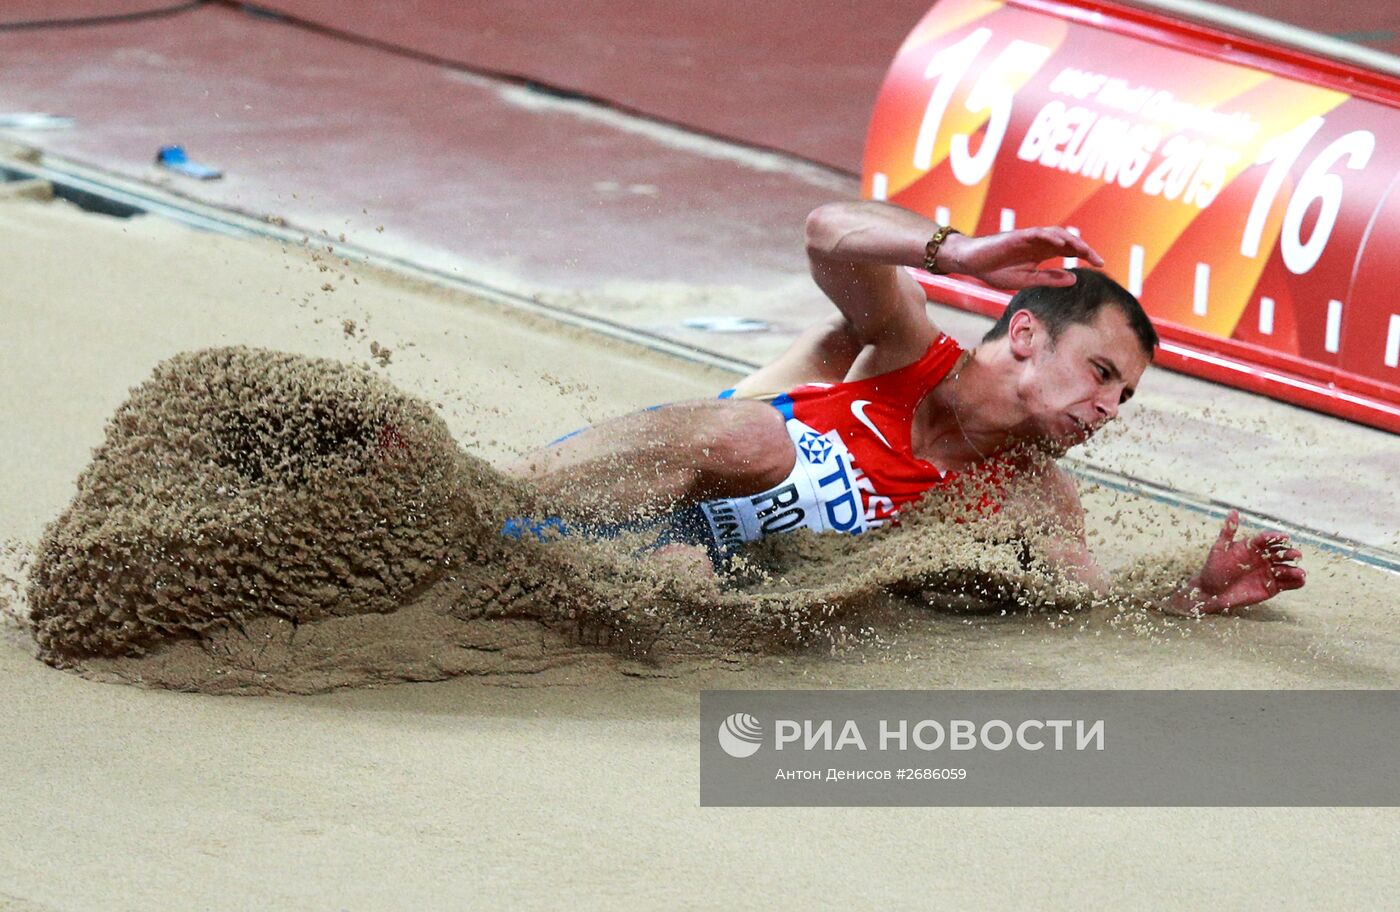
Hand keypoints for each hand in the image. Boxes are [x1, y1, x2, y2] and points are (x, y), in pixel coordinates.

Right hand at [941, 227, 1104, 289]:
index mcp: (1041, 253)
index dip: (1085, 255)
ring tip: (1084, 251)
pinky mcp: (1017, 236)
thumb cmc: (995, 270)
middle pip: (1067, 241)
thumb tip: (1074, 279)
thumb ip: (1049, 279)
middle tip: (1098, 260)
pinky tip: (1060, 244)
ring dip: (1071, 241)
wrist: (971, 262)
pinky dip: (1049, 237)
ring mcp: (1029, 238)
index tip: (1099, 264)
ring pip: (1056, 234)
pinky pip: (1037, 233)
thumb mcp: (1027, 280)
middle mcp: (1039, 243)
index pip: (1068, 250)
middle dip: (1084, 249)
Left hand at [1186, 511, 1305, 613]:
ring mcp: (1269, 572)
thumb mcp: (1220, 548)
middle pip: (1280, 553)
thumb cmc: (1214, 568)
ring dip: (1294, 570)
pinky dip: (1295, 582)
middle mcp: (1263, 558)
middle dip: (1288, 553)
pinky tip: (1301, 580)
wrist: (1212, 591)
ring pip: (1285, 569)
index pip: (1267, 539)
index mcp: (1253, 546)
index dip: (1275, 538)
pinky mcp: (1272, 587)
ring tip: (1299, 572)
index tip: (1284, 537)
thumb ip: (1228, 531)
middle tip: (1295, 555)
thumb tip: (1233, 511)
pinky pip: (1287, 584)